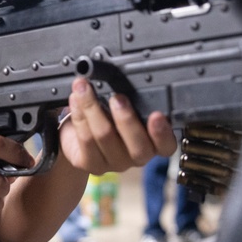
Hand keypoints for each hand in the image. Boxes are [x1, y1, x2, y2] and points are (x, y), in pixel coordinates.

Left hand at [59, 77, 176, 174]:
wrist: (81, 134)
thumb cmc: (110, 114)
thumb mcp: (127, 104)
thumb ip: (132, 97)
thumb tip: (126, 77)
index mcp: (153, 142)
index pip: (166, 145)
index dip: (162, 132)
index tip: (157, 115)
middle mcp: (136, 156)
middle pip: (137, 146)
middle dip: (126, 119)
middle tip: (117, 98)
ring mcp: (114, 163)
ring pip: (105, 136)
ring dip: (93, 107)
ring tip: (84, 88)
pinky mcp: (91, 164)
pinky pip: (86, 139)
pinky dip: (79, 114)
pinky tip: (75, 100)